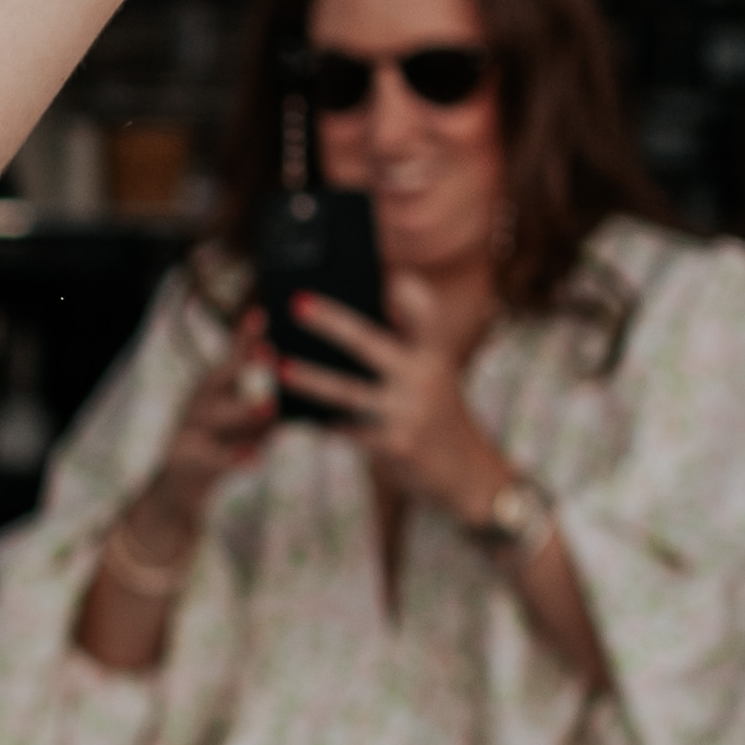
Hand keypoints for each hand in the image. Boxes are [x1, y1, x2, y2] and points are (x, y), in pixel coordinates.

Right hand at [127, 329, 284, 541]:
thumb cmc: (202, 464)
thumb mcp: (225, 435)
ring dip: (239, 413)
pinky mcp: (179, 469)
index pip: (222, 363)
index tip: (259, 314)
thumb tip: (272, 400)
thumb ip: (246, 418)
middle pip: (213, 382)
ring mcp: (179, 438)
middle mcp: (186, 412)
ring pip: (211, 420)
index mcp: (200, 399)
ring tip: (268, 408)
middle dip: (237, 364)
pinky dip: (232, 459)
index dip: (239, 340)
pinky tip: (255, 458)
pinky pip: (211, 463)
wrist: (162, 506)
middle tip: (266, 349)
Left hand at [263, 294, 516, 528]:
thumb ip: (406, 346)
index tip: (383, 268)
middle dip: (331, 321)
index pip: (425, 313)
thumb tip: (372, 304)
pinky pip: (343, 430)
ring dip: (308, 378)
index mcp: (435, 354)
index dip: (407, 291)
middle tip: (296, 302)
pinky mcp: (394, 446)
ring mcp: (408, 413)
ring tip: (277, 366)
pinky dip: (317, 422)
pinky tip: (290, 413)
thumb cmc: (438, 415)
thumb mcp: (434, 376)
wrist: (468, 476)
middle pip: (368, 342)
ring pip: (346, 391)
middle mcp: (424, 378)